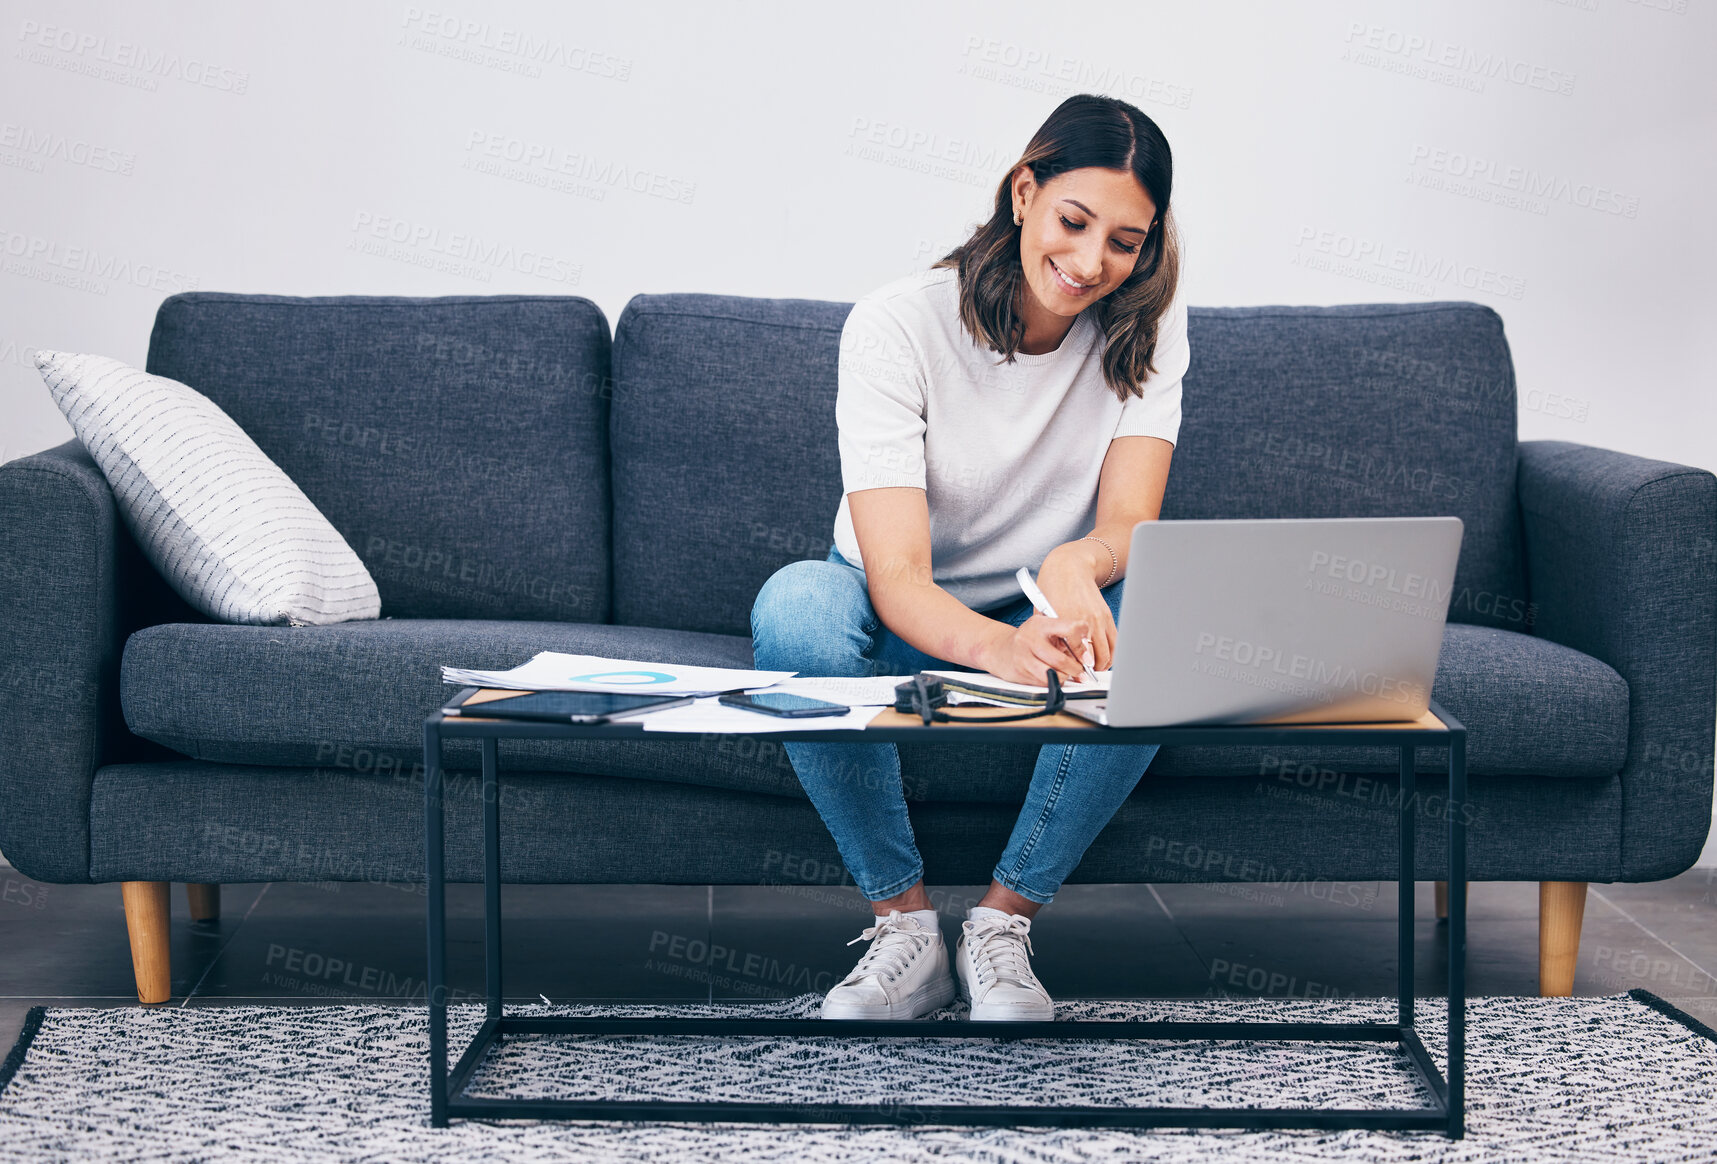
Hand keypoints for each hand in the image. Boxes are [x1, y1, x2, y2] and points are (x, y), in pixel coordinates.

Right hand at [978, 617, 1093, 685]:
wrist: (1000, 649)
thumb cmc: (1029, 639)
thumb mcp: (1045, 628)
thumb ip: (1065, 636)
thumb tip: (1086, 655)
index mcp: (1040, 624)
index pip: (1070, 629)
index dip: (1081, 646)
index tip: (1085, 656)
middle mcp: (1029, 638)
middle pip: (1060, 660)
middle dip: (1075, 669)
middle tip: (1080, 671)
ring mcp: (1023, 657)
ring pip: (1052, 675)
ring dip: (1064, 677)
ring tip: (1066, 674)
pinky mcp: (1019, 673)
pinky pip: (1043, 683)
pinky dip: (1052, 682)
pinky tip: (1051, 676)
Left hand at [1036, 548, 1117, 671]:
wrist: (1069, 566)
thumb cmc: (1052, 588)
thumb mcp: (1043, 614)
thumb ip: (1051, 636)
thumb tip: (1058, 658)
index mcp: (1067, 621)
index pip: (1074, 655)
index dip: (1074, 668)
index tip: (1071, 674)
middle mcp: (1086, 621)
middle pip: (1093, 657)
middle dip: (1088, 670)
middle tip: (1082, 675)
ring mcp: (1099, 619)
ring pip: (1107, 653)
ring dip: (1101, 665)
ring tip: (1092, 669)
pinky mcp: (1108, 616)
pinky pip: (1115, 642)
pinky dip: (1111, 654)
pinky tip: (1102, 658)